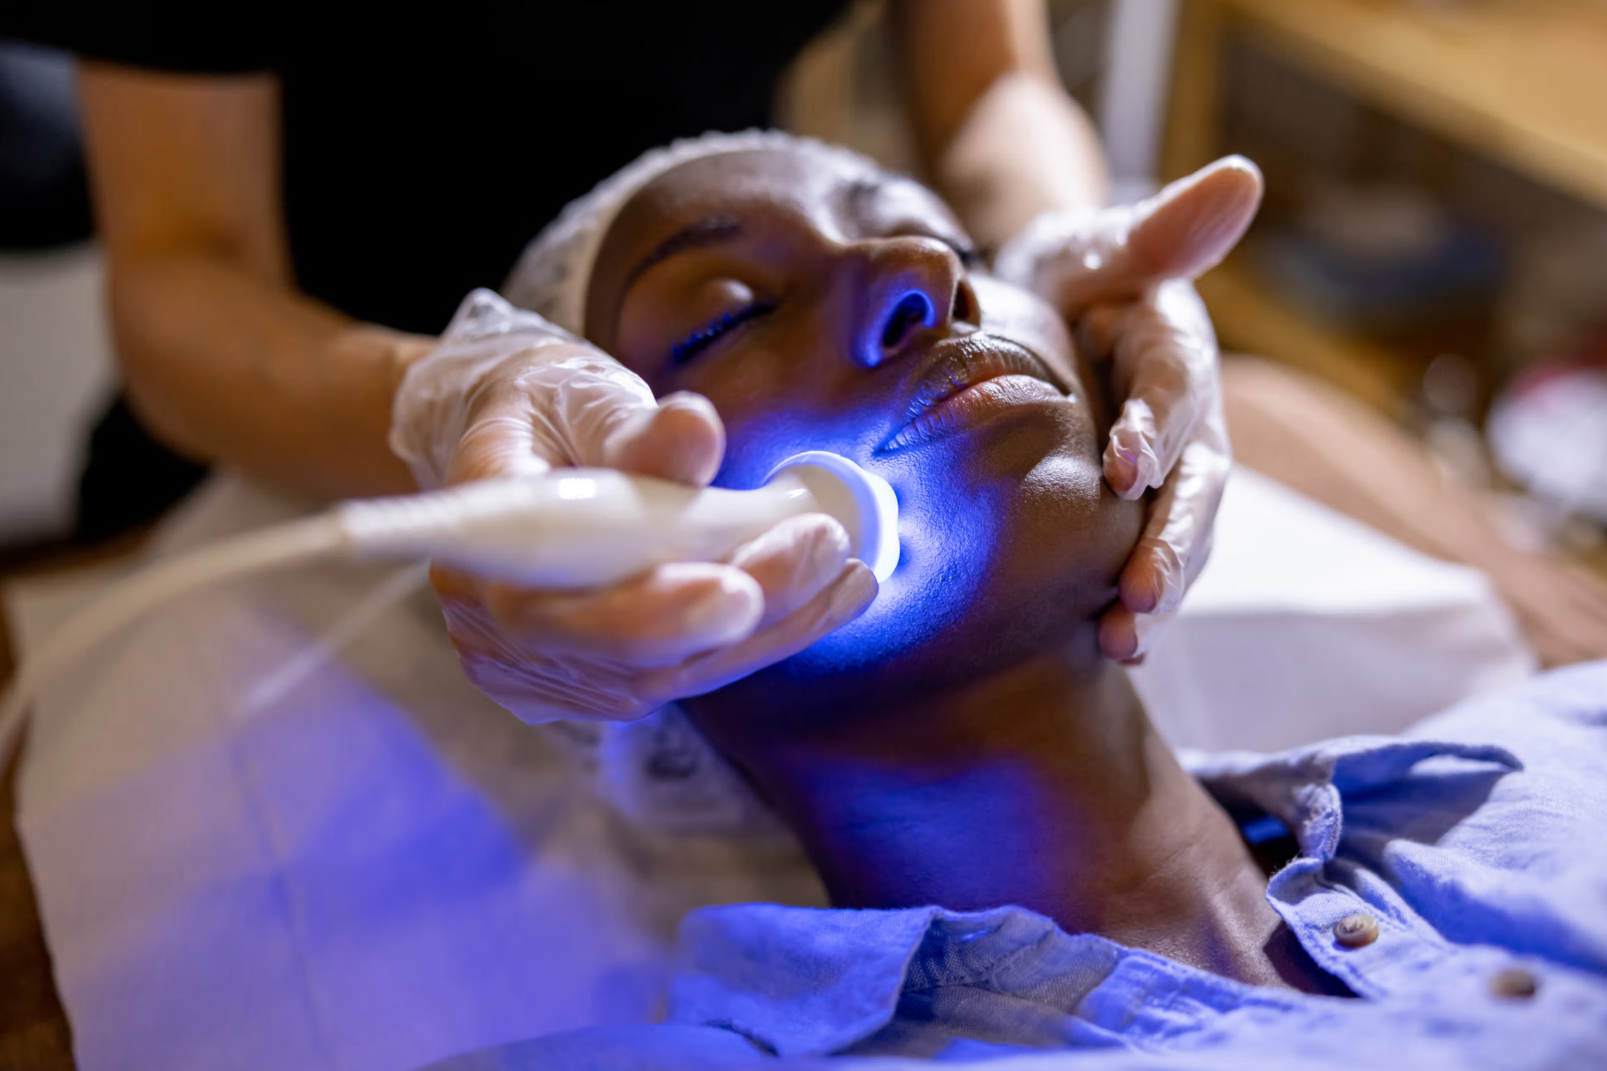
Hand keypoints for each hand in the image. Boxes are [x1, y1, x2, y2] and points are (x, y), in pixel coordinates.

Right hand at [392, 289, 876, 722]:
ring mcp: (536, 670)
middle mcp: (493, 631)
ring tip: (844, 570)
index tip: (736, 589)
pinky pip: (680, 675)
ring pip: (665, 677)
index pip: (547, 609)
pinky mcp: (584, 683)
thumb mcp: (584, 394)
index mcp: (472, 550)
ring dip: (770, 628)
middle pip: (623, 658)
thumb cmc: (547, 413)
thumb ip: (635, 428)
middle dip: (742, 615)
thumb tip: (694, 429)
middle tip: (825, 551)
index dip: (644, 614)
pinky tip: (822, 594)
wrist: (514, 447)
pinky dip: (758, 636)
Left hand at [995, 158, 1262, 660]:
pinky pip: (1148, 558)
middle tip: (1139, 597)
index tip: (1126, 468)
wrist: (1052, 313)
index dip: (1159, 426)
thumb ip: (1162, 227)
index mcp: (1180, 351)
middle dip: (1171, 544)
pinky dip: (1136, 603)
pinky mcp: (1141, 511)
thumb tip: (1241, 176)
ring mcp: (1172, 473)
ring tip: (1124, 642)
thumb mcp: (1108, 242)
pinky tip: (1110, 648)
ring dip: (1158, 592)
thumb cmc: (1079, 272)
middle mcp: (1192, 421)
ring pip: (1182, 537)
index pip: (1179, 389)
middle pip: (1196, 488)